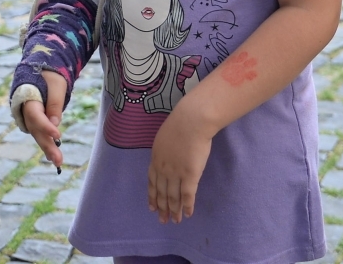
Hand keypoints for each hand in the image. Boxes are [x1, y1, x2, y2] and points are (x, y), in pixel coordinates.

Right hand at [22, 71, 66, 167]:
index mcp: (27, 96)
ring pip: (36, 134)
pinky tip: (52, 157)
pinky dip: (46, 143)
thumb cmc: (49, 75)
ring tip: (58, 162)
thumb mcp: (56, 84)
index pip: (35, 115)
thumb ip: (55, 103)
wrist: (39, 69)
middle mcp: (24, 109)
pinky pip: (39, 133)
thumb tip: (55, 124)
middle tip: (58, 159)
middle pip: (35, 129)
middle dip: (47, 144)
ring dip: (47, 148)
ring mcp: (27, 116)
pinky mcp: (34, 120)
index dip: (45, 126)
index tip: (58, 135)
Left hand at [147, 104, 211, 223]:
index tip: (152, 208)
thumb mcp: (163, 138)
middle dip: (162, 207)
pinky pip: (188, 195)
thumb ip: (163, 151)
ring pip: (173, 197)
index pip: (152, 182)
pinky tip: (188, 214)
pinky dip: (187, 206)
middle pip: (161, 192)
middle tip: (162, 220)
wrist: (191, 121)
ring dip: (174, 211)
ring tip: (175, 221)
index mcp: (156, 158)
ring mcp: (176, 173)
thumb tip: (165, 157)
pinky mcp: (190, 175)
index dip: (152, 196)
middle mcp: (163, 169)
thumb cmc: (179, 124)